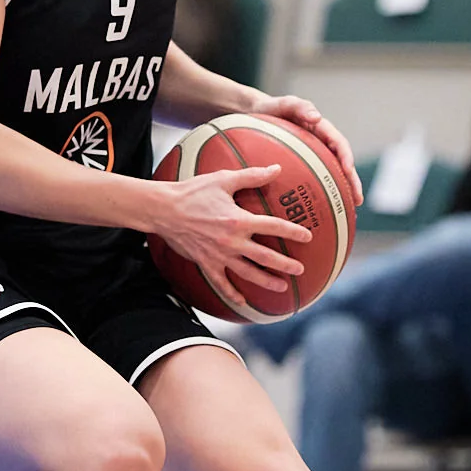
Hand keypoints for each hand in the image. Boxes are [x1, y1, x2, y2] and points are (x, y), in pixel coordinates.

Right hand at [149, 164, 312, 315]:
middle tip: (300, 269)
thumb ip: (252, 176)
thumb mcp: (223, 179)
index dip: (292, 232)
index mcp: (239, 220)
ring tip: (282, 286)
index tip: (307, 237)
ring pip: (248, 273)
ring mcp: (219, 255)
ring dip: (266, 281)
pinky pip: (221, 283)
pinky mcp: (206, 263)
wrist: (164, 210)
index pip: (273, 226)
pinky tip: (242, 301)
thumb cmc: (193, 192)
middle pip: (265, 256)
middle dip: (285, 264)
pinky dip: (232, 293)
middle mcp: (232, 240)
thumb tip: (277, 168)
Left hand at [249, 93, 363, 206]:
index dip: (346, 158)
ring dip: (341, 191)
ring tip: (347, 211)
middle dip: (351, 182)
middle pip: (341, 164)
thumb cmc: (272, 107)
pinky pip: (316, 178)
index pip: (339, 144)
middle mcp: (322, 143)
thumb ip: (300, 107)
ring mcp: (314, 155)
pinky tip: (319, 209)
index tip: (349, 171)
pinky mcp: (304, 164)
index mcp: (322, 129)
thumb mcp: (285, 103)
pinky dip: (321, 192)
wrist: (258, 113)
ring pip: (332, 174)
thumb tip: (317, 117)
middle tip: (357, 201)